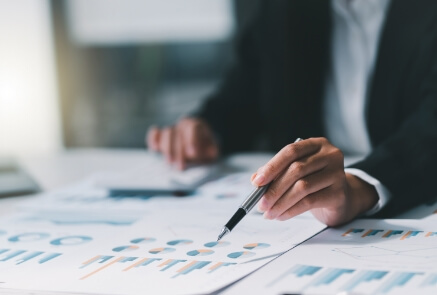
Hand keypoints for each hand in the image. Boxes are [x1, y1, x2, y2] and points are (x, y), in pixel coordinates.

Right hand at [146, 118, 218, 169]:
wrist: (199, 150)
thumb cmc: (206, 151)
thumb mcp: (213, 152)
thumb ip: (211, 151)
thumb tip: (206, 153)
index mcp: (198, 126)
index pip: (193, 127)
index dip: (192, 140)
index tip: (192, 153)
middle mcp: (184, 124)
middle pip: (177, 131)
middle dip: (178, 151)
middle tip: (180, 167)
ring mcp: (173, 129)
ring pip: (167, 132)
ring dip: (167, 149)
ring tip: (170, 163)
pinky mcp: (162, 136)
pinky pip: (155, 133)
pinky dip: (153, 139)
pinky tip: (155, 149)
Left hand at [251, 137, 377, 225]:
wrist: (342, 198)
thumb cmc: (316, 182)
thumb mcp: (297, 172)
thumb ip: (278, 172)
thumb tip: (256, 180)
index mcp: (317, 144)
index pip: (291, 151)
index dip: (272, 166)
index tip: (257, 182)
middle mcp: (330, 155)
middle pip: (296, 170)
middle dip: (274, 189)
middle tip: (261, 203)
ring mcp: (337, 173)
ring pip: (302, 187)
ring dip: (281, 202)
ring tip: (269, 213)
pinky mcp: (339, 193)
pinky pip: (309, 202)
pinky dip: (291, 210)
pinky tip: (281, 216)